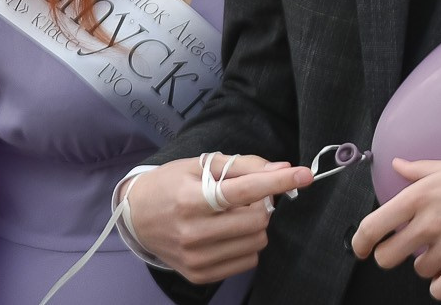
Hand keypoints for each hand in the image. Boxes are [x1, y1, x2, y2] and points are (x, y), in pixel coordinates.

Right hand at [123, 155, 312, 282]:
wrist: (135, 216)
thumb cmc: (171, 184)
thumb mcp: (202, 164)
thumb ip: (245, 165)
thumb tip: (283, 168)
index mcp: (192, 199)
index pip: (246, 191)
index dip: (279, 181)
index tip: (305, 174)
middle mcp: (192, 232)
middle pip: (258, 220)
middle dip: (262, 205)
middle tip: (247, 198)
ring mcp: (195, 257)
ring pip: (256, 242)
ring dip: (255, 226)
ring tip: (233, 216)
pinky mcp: (198, 274)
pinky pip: (247, 261)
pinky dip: (246, 244)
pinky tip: (228, 234)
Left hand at [351, 141, 440, 299]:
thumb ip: (422, 171)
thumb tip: (399, 166)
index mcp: (423, 194)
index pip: (372, 227)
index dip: (360, 242)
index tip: (363, 247)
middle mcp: (432, 221)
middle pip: (388, 257)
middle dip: (394, 255)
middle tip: (410, 247)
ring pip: (419, 271)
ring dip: (429, 263)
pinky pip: (440, 288)